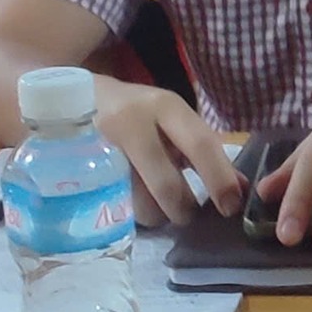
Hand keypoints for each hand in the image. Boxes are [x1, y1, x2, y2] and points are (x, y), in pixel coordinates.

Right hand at [90, 77, 243, 227]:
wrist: (71, 97)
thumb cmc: (134, 111)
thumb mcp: (171, 119)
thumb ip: (203, 150)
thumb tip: (240, 187)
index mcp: (165, 106)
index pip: (200, 145)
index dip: (219, 180)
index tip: (230, 207)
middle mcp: (134, 122)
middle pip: (168, 184)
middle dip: (183, 209)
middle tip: (187, 214)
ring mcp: (103, 146)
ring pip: (140, 202)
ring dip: (156, 213)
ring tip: (155, 204)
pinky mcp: (82, 168)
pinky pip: (115, 205)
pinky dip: (130, 210)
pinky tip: (130, 198)